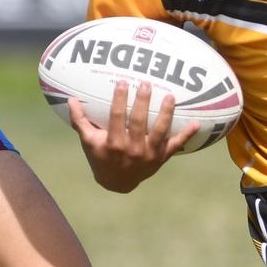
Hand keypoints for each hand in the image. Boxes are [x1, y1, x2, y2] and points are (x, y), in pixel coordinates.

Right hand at [68, 80, 198, 192]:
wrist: (117, 183)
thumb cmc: (101, 158)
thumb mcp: (88, 142)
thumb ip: (80, 121)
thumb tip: (70, 99)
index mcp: (114, 143)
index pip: (117, 118)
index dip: (119, 100)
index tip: (122, 82)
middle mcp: (133, 149)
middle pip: (139, 122)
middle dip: (143, 102)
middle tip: (146, 83)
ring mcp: (149, 154)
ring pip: (160, 131)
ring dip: (166, 114)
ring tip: (170, 97)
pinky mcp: (161, 158)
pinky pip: (176, 145)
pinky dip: (187, 135)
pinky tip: (196, 123)